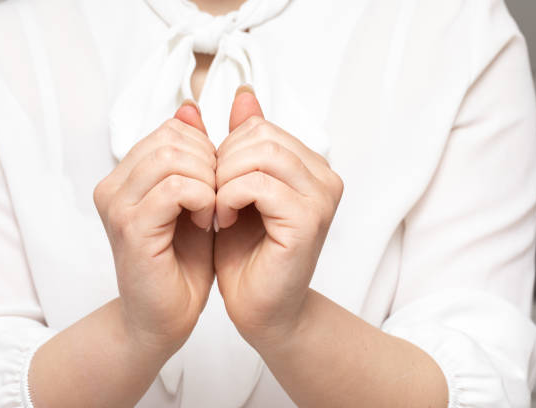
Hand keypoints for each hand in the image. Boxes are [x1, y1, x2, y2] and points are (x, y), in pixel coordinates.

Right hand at [94, 101, 216, 355]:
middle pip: (172, 138)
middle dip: (210, 163)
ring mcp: (117, 206)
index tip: (216, 183)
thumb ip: (192, 156)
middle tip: (218, 196)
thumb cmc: (182, 261)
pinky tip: (206, 220)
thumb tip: (191, 108)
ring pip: (174, 158)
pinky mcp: (131, 228)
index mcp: (124, 176)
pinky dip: (203, 199)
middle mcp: (112, 186)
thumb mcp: (194, 198)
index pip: (172, 131)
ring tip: (213, 209)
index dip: (206, 150)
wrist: (165, 317)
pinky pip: (176, 188)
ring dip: (208, 181)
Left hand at [214, 87, 343, 347]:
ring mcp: (321, 198)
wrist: (259, 308)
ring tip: (216, 207)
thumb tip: (244, 94)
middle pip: (260, 135)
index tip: (213, 183)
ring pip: (260, 155)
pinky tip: (223, 219)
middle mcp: (325, 178)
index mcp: (310, 166)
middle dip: (222, 162)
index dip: (225, 150)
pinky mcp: (309, 221)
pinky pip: (259, 184)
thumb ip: (243, 143)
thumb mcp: (237, 187)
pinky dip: (229, 197)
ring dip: (224, 179)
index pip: (259, 127)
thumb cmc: (246, 252)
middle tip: (211, 196)